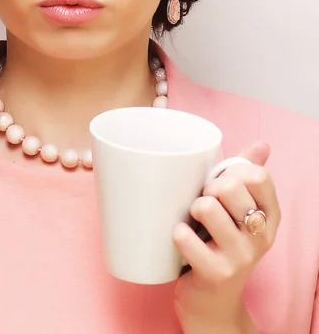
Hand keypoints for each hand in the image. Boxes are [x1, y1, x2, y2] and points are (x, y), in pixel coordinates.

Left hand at [172, 141, 280, 332]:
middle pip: (229, 186)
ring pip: (207, 207)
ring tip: (193, 222)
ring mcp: (240, 257)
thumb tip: (263, 144)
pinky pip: (186, 237)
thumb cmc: (220, 245)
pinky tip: (181, 240)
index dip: (232, 171)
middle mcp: (261, 237)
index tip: (220, 183)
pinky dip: (178, 234)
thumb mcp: (239, 212)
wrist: (212, 303)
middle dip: (207, 187)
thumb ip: (247, 175)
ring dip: (191, 209)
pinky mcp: (216, 273)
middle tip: (201, 204)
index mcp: (269, 216)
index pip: (257, 175)